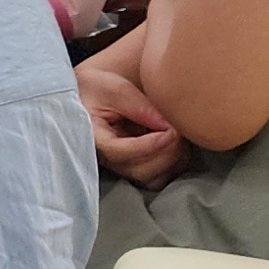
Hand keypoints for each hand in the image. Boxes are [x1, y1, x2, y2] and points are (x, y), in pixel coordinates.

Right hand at [76, 48, 184, 188]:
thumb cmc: (99, 89)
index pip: (117, 152)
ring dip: (172, 159)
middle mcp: (104, 158)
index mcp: (91, 137)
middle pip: (139, 170)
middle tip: (178, 128)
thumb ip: (139, 106)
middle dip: (166, 151)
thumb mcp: (115, 89)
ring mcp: (120, 167)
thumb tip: (167, 126)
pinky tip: (176, 144)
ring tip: (178, 133)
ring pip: (152, 178)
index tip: (170, 131)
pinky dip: (174, 165)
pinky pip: (160, 179)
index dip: (147, 146)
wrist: (94, 94)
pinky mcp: (135, 170)